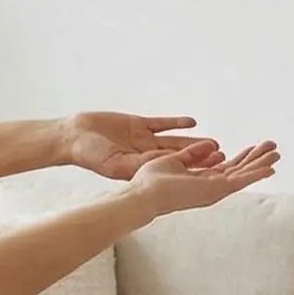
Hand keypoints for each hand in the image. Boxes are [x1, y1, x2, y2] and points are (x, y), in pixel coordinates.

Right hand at [63, 111, 222, 179]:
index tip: (209, 171)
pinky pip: (161, 123)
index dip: (190, 169)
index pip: (170, 168)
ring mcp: (141, 139)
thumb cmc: (88, 153)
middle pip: (177, 155)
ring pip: (173, 141)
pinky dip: (176, 123)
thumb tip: (160, 165)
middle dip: (199, 157)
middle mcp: (143, 154)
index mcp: (139, 167)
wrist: (71, 135)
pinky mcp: (137, 124)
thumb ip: (135, 163)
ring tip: (215, 143)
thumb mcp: (112, 162)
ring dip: (193, 142)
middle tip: (222, 157)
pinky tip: (192, 122)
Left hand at [127, 140, 278, 215]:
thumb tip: (211, 144)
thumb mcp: (173, 160)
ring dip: (261, 164)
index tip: (254, 146)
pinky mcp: (215, 190)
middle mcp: (209, 186)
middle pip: (238, 170)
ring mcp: (213, 189)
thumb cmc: (149, 181)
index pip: (225, 167)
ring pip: (243, 175)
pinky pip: (240, 181)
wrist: (142, 194)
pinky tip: (271, 167)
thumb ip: (192, 154)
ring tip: (278, 153)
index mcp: (199, 179)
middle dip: (256, 159)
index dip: (241, 157)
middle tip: (273, 147)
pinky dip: (256, 174)